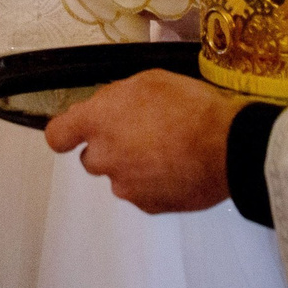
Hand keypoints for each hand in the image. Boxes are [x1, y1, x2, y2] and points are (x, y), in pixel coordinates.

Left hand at [43, 70, 243, 213]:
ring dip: (134, 166)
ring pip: (120, 176)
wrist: (229, 147)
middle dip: (110, 148)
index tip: (76, 133)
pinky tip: (178, 168)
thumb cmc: (191, 106)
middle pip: (92, 158)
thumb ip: (117, 97)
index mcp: (98, 122)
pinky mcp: (148, 206)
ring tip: (168, 151)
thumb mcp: (150, 81)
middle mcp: (104, 157)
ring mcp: (125, 186)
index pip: (57, 136)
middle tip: (142, 134)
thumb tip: (107, 108)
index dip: (66, 134)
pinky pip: (143, 193)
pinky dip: (155, 183)